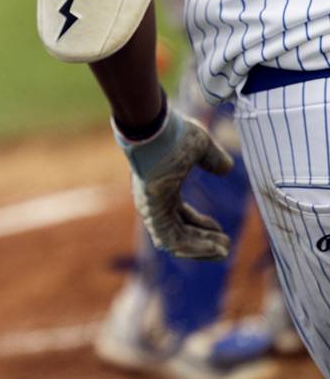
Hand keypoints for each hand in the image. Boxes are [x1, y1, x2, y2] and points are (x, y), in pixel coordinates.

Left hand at [118, 107, 234, 259]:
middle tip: (226, 246)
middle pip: (178, 232)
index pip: (179, 216)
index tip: (221, 232)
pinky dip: (193, 247)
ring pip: (175, 241)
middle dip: (203, 242)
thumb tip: (226, 168)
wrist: (155, 128)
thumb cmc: (173, 133)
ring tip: (224, 250)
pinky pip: (170, 240)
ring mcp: (151, 207)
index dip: (200, 226)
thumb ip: (213, 158)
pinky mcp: (151, 211)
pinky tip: (215, 247)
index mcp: (163, 189)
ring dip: (200, 249)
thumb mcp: (201, 147)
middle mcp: (155, 201)